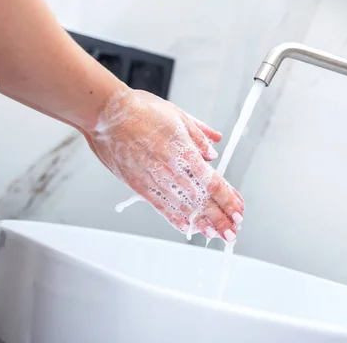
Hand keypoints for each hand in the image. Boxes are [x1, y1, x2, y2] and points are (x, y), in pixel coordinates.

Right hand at [85, 88, 243, 241]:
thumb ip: (199, 135)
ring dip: (202, 223)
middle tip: (232, 232)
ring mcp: (155, 180)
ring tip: (215, 235)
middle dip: (220, 218)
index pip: (214, 182)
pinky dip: (175, 219)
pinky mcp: (138, 185)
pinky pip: (160, 207)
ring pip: (184, 208)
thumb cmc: (140, 110)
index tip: (239, 211)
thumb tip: (213, 150)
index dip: (229, 200)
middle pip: (202, 200)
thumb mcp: (179, 116)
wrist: (107, 114)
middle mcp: (172, 170)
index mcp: (186, 152)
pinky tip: (186, 228)